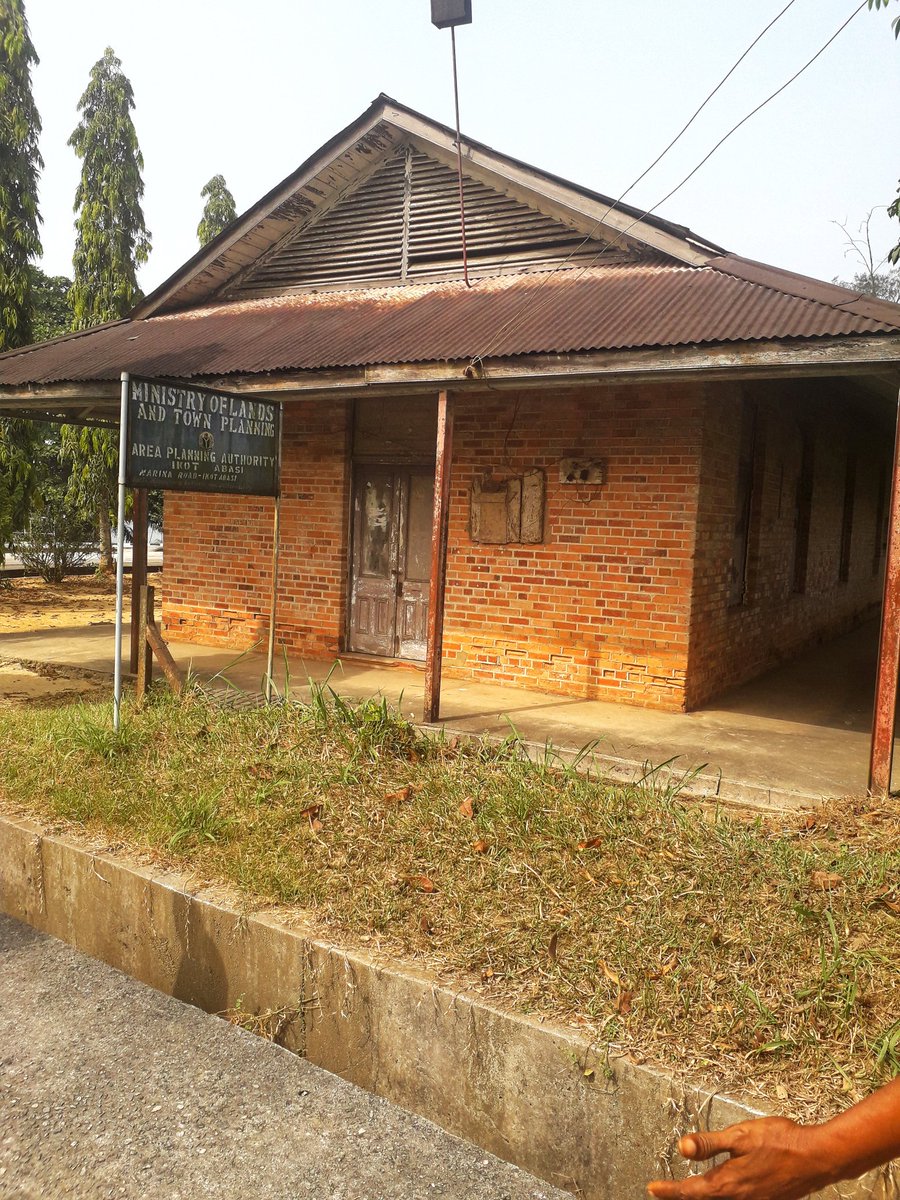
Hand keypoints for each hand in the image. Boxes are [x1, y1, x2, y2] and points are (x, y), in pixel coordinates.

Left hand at [646, 1117, 835, 1199]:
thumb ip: (710, 1143)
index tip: (652, 1189)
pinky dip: (724, 1197)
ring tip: (689, 1191)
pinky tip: (725, 1190)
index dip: (669, 1191)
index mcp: (729, 1183)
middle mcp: (740, 1198)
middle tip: (665, 1192)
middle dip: (684, 1197)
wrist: (817, 1157)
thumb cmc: (780, 1142)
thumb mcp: (741, 1136)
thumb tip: (681, 1148)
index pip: (691, 1191)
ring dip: (704, 1198)